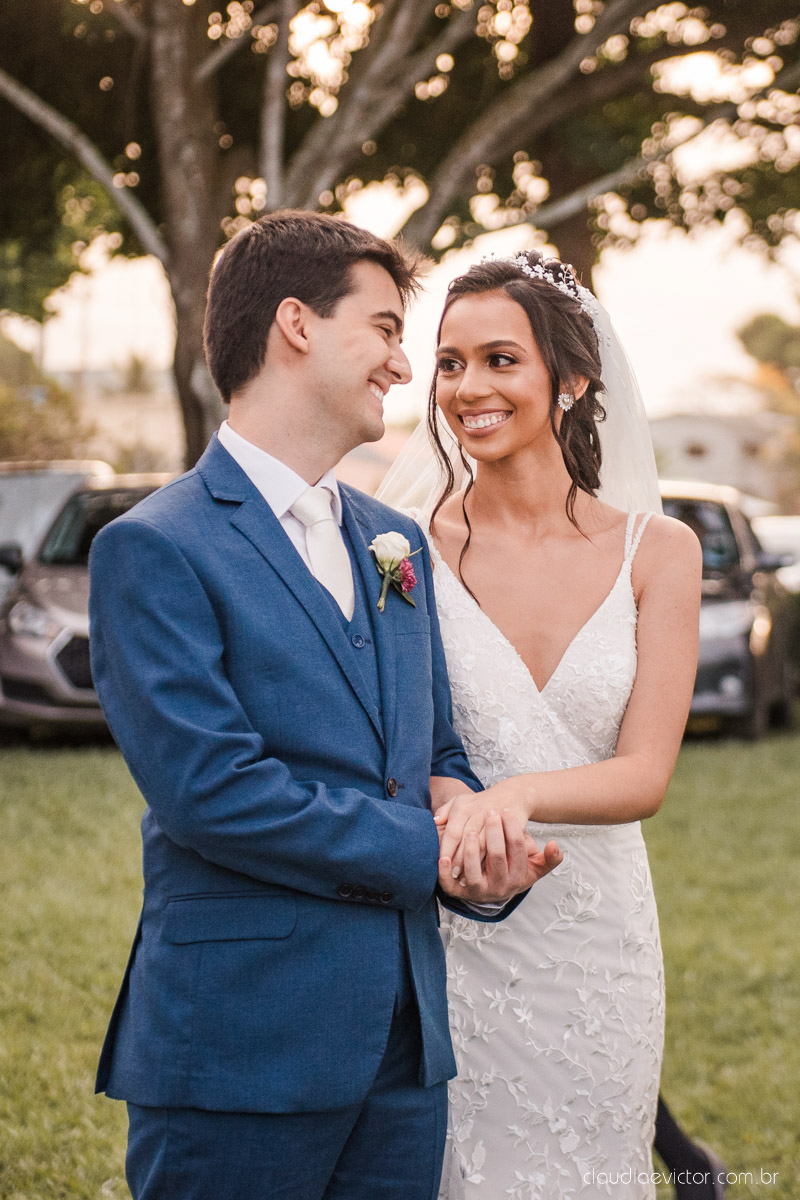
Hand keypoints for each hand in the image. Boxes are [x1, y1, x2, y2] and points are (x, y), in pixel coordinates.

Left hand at [435, 780, 530, 875]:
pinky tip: (483, 870)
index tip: (442, 863)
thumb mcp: (460, 801)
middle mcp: (476, 812)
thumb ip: (444, 811)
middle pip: (466, 840)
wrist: (511, 794)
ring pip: (482, 844)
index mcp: (462, 807)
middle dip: (459, 858)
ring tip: (467, 875)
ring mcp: (492, 819)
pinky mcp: (506, 825)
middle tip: (454, 874)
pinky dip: (489, 859)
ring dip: (474, 861)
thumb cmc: (479, 802)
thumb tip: (434, 823)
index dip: (447, 849)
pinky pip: (497, 844)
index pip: (452, 832)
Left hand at [437, 808, 561, 904]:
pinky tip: (443, 857)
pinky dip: (445, 872)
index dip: (512, 829)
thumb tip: (555, 845)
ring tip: (471, 830)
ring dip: (471, 850)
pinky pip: (450, 885)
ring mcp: (478, 892)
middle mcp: (499, 887)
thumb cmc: (513, 869)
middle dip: (494, 832)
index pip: (516, 850)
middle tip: (491, 812)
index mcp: (518, 878)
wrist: (492, 888)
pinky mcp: (458, 894)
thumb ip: (550, 858)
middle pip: (496, 857)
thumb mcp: (535, 867)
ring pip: (474, 871)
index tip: (507, 811)